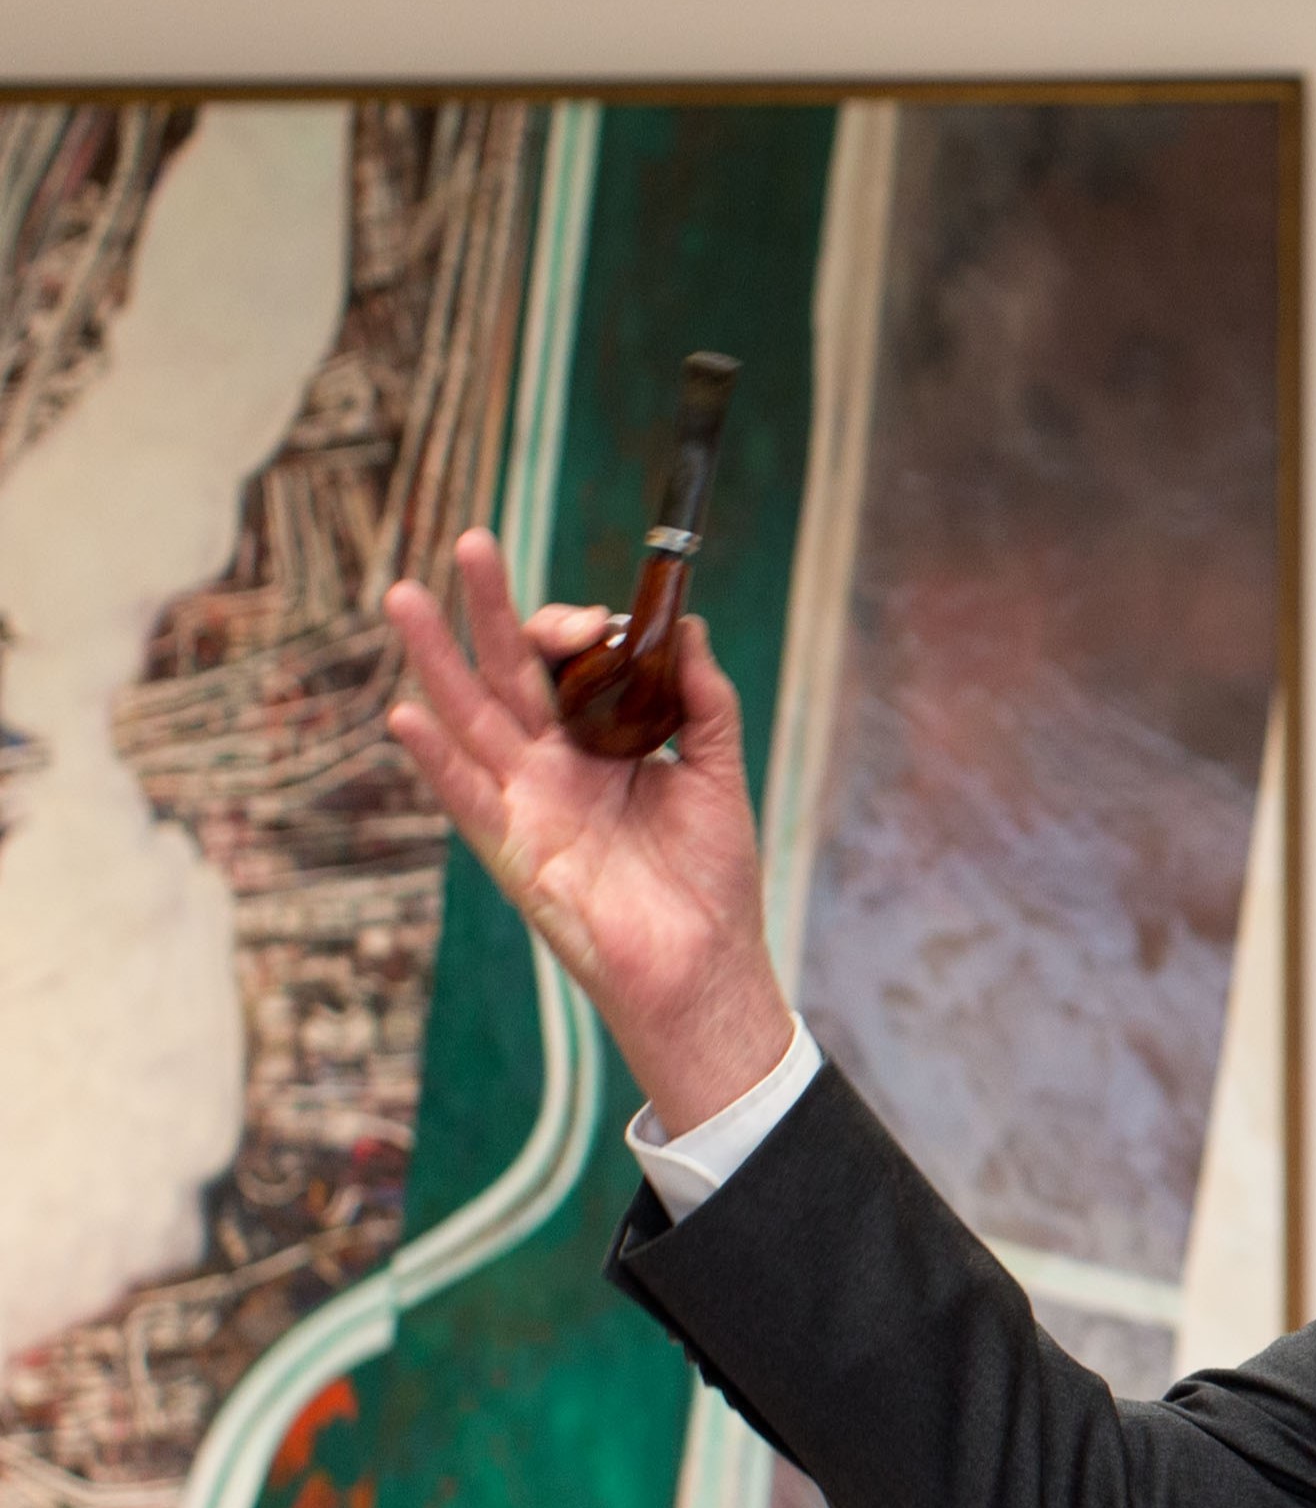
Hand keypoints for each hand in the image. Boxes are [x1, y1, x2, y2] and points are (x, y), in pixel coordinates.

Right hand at [383, 528, 794, 1128]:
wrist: (706, 965)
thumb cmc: (712, 879)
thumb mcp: (720, 776)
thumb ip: (706, 703)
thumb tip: (689, 628)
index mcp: (601, 744)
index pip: (569, 664)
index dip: (576, 629)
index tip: (600, 618)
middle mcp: (554, 765)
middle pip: (510, 672)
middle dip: (490, 609)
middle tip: (471, 542)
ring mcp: (528, 803)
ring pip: (473, 716)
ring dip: (437, 659)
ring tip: (404, 598)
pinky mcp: (515, 850)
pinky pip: (466, 798)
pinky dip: (437, 760)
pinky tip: (406, 714)